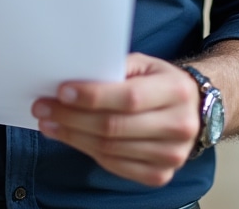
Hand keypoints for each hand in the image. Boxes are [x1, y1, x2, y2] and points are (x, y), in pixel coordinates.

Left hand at [31, 53, 199, 186]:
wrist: (195, 109)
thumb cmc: (161, 81)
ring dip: (73, 137)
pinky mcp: (160, 175)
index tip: (62, 91)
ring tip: (49, 123)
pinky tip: (71, 138)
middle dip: (72, 118)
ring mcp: (171, 155)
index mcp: (175, 91)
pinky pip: (116, 166)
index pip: (129, 97)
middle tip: (44, 108)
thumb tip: (75, 77)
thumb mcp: (144, 64)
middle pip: (115, 127)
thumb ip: (115, 68)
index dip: (93, 96)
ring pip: (111, 150)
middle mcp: (178, 126)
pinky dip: (89, 152)